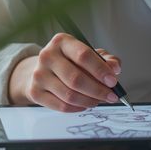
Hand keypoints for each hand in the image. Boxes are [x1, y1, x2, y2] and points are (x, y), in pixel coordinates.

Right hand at [8, 33, 122, 111]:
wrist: (44, 70)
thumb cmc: (70, 61)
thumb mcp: (89, 54)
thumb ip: (106, 59)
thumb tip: (114, 68)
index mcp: (61, 41)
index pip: (83, 55)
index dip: (100, 70)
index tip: (112, 81)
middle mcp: (47, 56)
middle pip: (76, 78)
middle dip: (98, 90)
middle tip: (110, 96)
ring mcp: (39, 75)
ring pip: (69, 95)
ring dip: (89, 101)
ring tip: (98, 100)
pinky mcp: (35, 92)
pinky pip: (61, 106)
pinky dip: (78, 108)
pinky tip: (85, 104)